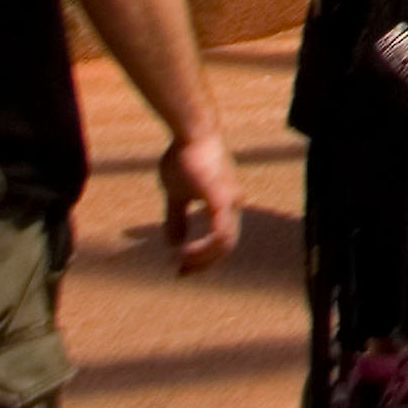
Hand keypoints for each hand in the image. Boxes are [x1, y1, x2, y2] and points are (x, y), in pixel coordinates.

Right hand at [162, 126, 243, 273]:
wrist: (190, 134)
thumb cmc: (184, 158)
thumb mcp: (176, 194)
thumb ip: (177, 218)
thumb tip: (174, 243)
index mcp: (225, 203)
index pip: (221, 239)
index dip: (203, 257)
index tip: (180, 267)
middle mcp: (233, 204)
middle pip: (226, 246)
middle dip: (203, 263)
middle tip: (180, 273)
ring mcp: (230, 201)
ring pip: (226, 243)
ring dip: (202, 258)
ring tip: (179, 262)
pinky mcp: (222, 199)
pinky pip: (220, 234)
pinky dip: (203, 249)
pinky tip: (183, 253)